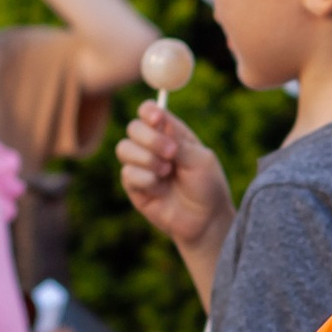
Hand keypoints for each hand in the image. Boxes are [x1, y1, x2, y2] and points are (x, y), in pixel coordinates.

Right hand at [119, 101, 232, 249]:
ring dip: (146, 158)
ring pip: (124, 148)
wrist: (205, 220)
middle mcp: (152, 146)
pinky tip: (159, 188)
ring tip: (166, 172)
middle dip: (150, 138)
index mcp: (171, 134)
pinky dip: (145, 179)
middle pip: (133, 127)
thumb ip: (178, 142)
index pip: (149, 112)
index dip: (148, 111)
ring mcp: (141, 165)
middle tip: (171, 153)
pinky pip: (127, 173)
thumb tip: (158, 122)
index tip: (157, 119)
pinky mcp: (134, 186)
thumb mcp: (200, 160)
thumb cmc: (207, 186)